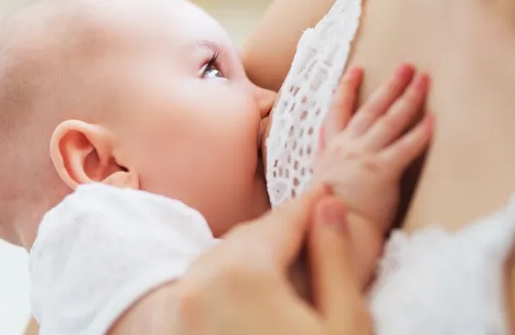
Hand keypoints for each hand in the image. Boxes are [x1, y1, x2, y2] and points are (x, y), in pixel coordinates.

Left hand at [167, 185, 371, 334]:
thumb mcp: (345, 324)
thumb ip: (335, 260)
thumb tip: (329, 205)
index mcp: (243, 276)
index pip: (282, 222)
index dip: (310, 206)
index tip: (329, 193)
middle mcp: (199, 284)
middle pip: (248, 239)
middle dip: (281, 231)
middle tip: (312, 224)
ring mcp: (178, 309)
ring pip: (220, 262)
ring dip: (253, 257)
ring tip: (287, 259)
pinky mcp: (169, 327)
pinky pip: (200, 289)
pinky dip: (227, 284)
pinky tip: (255, 296)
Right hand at [316, 64, 432, 230]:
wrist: (326, 229)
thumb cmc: (324, 214)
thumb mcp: (318, 184)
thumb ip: (328, 168)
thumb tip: (331, 165)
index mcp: (331, 150)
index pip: (338, 112)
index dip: (347, 89)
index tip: (356, 70)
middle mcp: (346, 147)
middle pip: (371, 108)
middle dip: (390, 86)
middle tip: (407, 66)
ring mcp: (363, 156)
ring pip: (389, 120)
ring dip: (408, 97)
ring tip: (424, 80)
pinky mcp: (381, 171)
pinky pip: (405, 148)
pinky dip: (419, 133)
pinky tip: (433, 120)